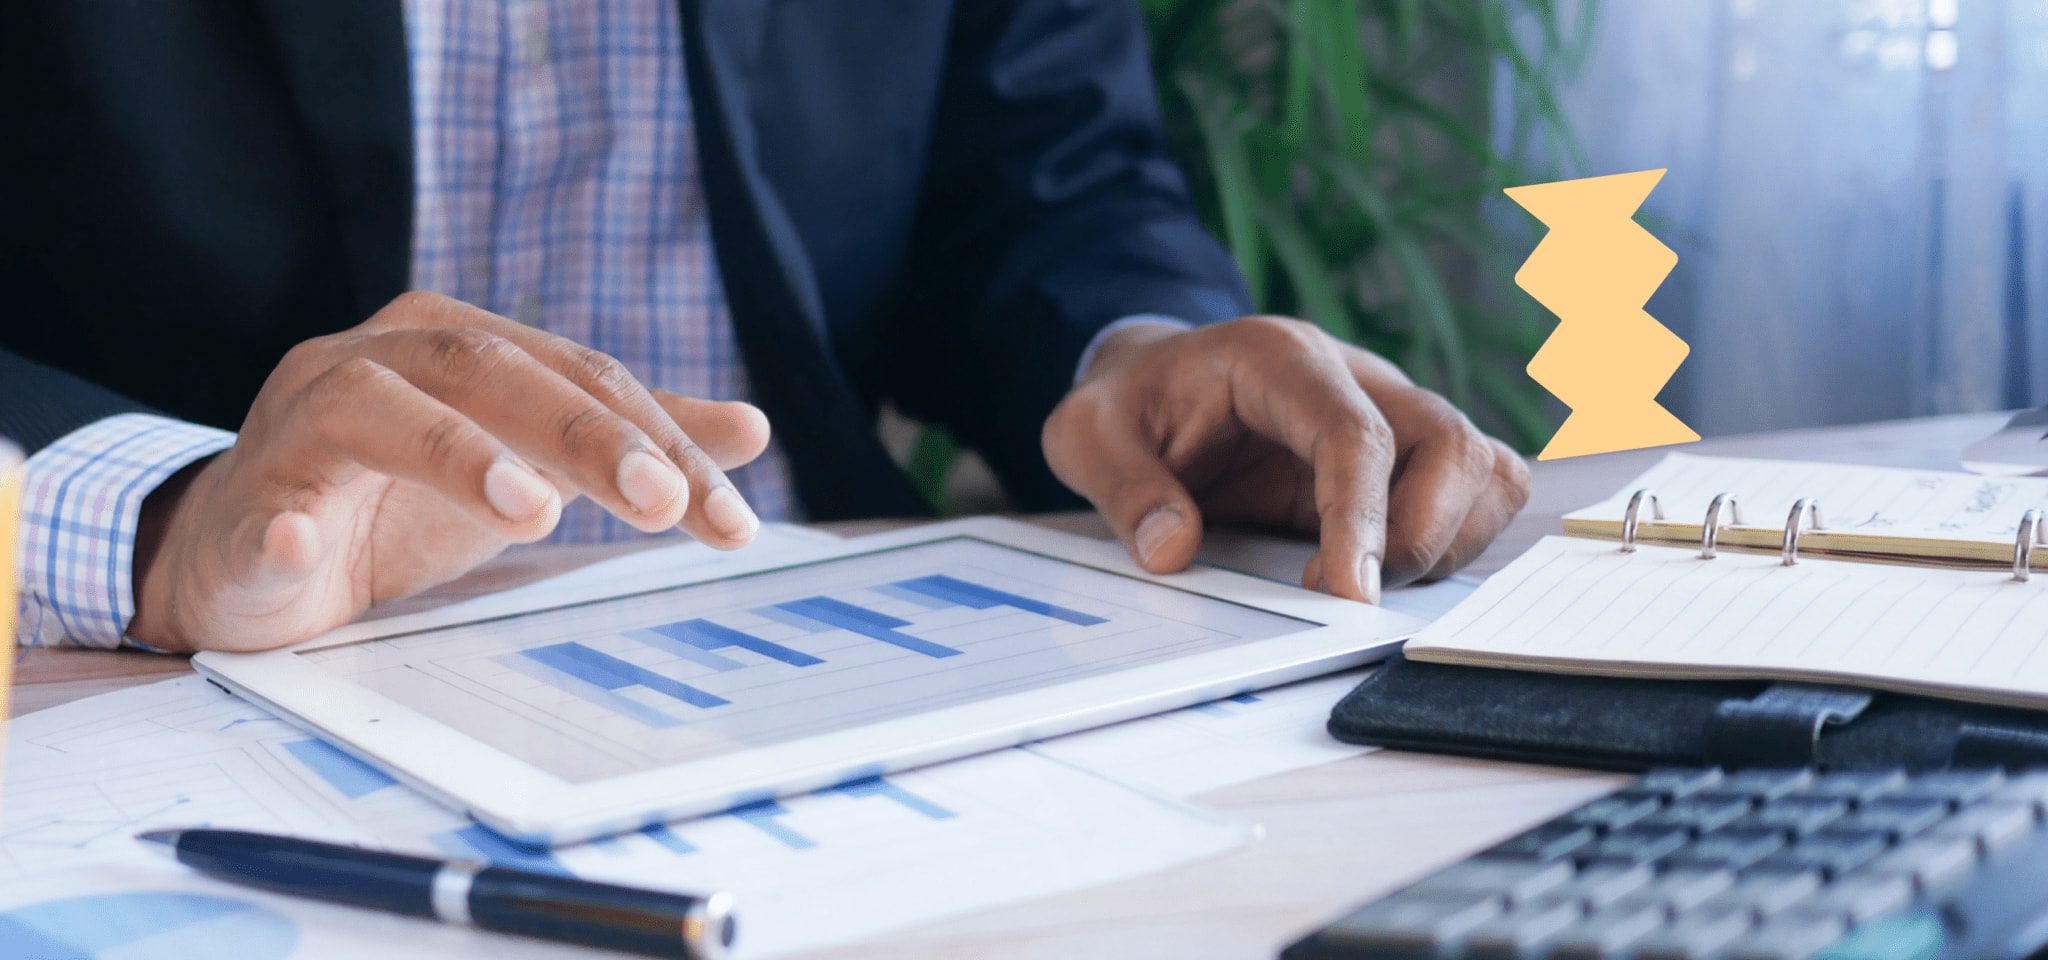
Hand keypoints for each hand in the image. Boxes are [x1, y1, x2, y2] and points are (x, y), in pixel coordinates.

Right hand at [130, 291, 771, 651]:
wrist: (251, 551)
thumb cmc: (399, 498)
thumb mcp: (530, 465)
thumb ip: (627, 440)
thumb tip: (751, 427)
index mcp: (453, 343)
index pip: (579, 378)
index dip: (662, 442)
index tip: (730, 521)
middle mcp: (376, 361)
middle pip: (489, 370)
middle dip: (585, 434)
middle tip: (663, 502)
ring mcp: (297, 426)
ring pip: (372, 409)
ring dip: (454, 453)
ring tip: (531, 507)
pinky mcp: (242, 506)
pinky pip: (257, 510)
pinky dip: (279, 526)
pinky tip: (300, 544)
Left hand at [1042, 317, 1529, 601]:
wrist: (1154, 382)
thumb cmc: (1129, 406)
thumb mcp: (1085, 435)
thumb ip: (1124, 487)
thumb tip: (1173, 550)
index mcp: (1280, 359)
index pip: (1355, 432)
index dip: (1363, 515)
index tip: (1348, 593)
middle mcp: (1355, 377)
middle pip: (1448, 443)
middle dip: (1420, 535)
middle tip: (1349, 598)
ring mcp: (1391, 413)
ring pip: (1480, 466)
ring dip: (1447, 541)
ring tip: (1367, 583)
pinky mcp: (1406, 456)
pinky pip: (1479, 488)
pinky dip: (1459, 538)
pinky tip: (1392, 569)